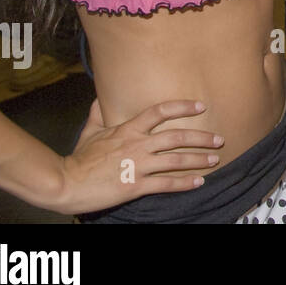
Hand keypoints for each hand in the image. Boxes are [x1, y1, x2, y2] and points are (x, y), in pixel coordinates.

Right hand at [52, 99, 223, 214]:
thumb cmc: (78, 158)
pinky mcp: (136, 185)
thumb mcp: (90, 131)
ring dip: (199, 158)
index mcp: (128, 129)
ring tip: (215, 158)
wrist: (67, 183)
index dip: (182, 107)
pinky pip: (166, 184)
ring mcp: (138, 165)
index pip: (160, 111)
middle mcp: (137, 145)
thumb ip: (99, 114)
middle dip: (201, 137)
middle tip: (218, 138)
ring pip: (176, 160)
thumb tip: (99, 98)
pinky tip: (199, 181)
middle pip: (177, 137)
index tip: (201, 106)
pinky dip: (185, 182)